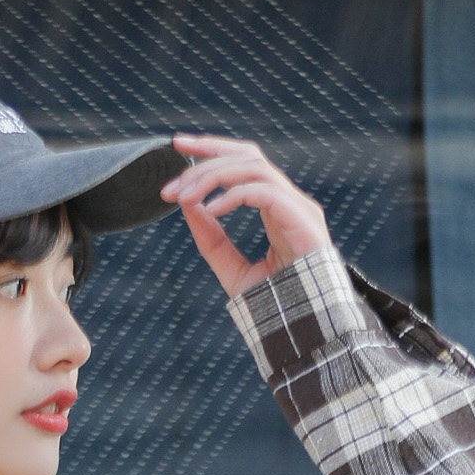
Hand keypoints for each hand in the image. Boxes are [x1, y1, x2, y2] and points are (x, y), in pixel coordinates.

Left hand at [163, 133, 329, 299]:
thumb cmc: (276, 305)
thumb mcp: (232, 269)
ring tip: (183, 198)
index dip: (211, 149)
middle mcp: (289, 200)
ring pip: (253, 167)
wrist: (304, 329)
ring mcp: (299, 206)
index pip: (243, 162)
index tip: (178, 145)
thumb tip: (188, 207)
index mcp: (276, 206)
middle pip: (247, 155)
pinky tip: (210, 210)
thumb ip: (211, 239)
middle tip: (171, 185)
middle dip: (206, 157)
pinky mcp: (303, 217)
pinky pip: (264, 191)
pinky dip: (233, 196)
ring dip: (212, 177)